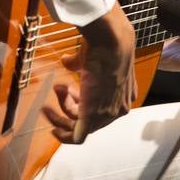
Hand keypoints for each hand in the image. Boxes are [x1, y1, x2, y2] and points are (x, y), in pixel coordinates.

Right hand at [43, 2, 136, 143]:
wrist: (111, 43)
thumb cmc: (104, 45)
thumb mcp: (90, 58)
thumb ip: (78, 64)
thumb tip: (66, 61)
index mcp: (124, 94)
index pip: (101, 106)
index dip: (80, 98)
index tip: (66, 89)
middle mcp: (120, 107)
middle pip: (91, 117)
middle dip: (69, 104)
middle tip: (58, 88)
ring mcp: (108, 114)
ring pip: (80, 125)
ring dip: (63, 109)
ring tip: (58, 87)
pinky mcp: (94, 117)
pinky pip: (78, 137)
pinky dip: (64, 135)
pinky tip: (54, 130)